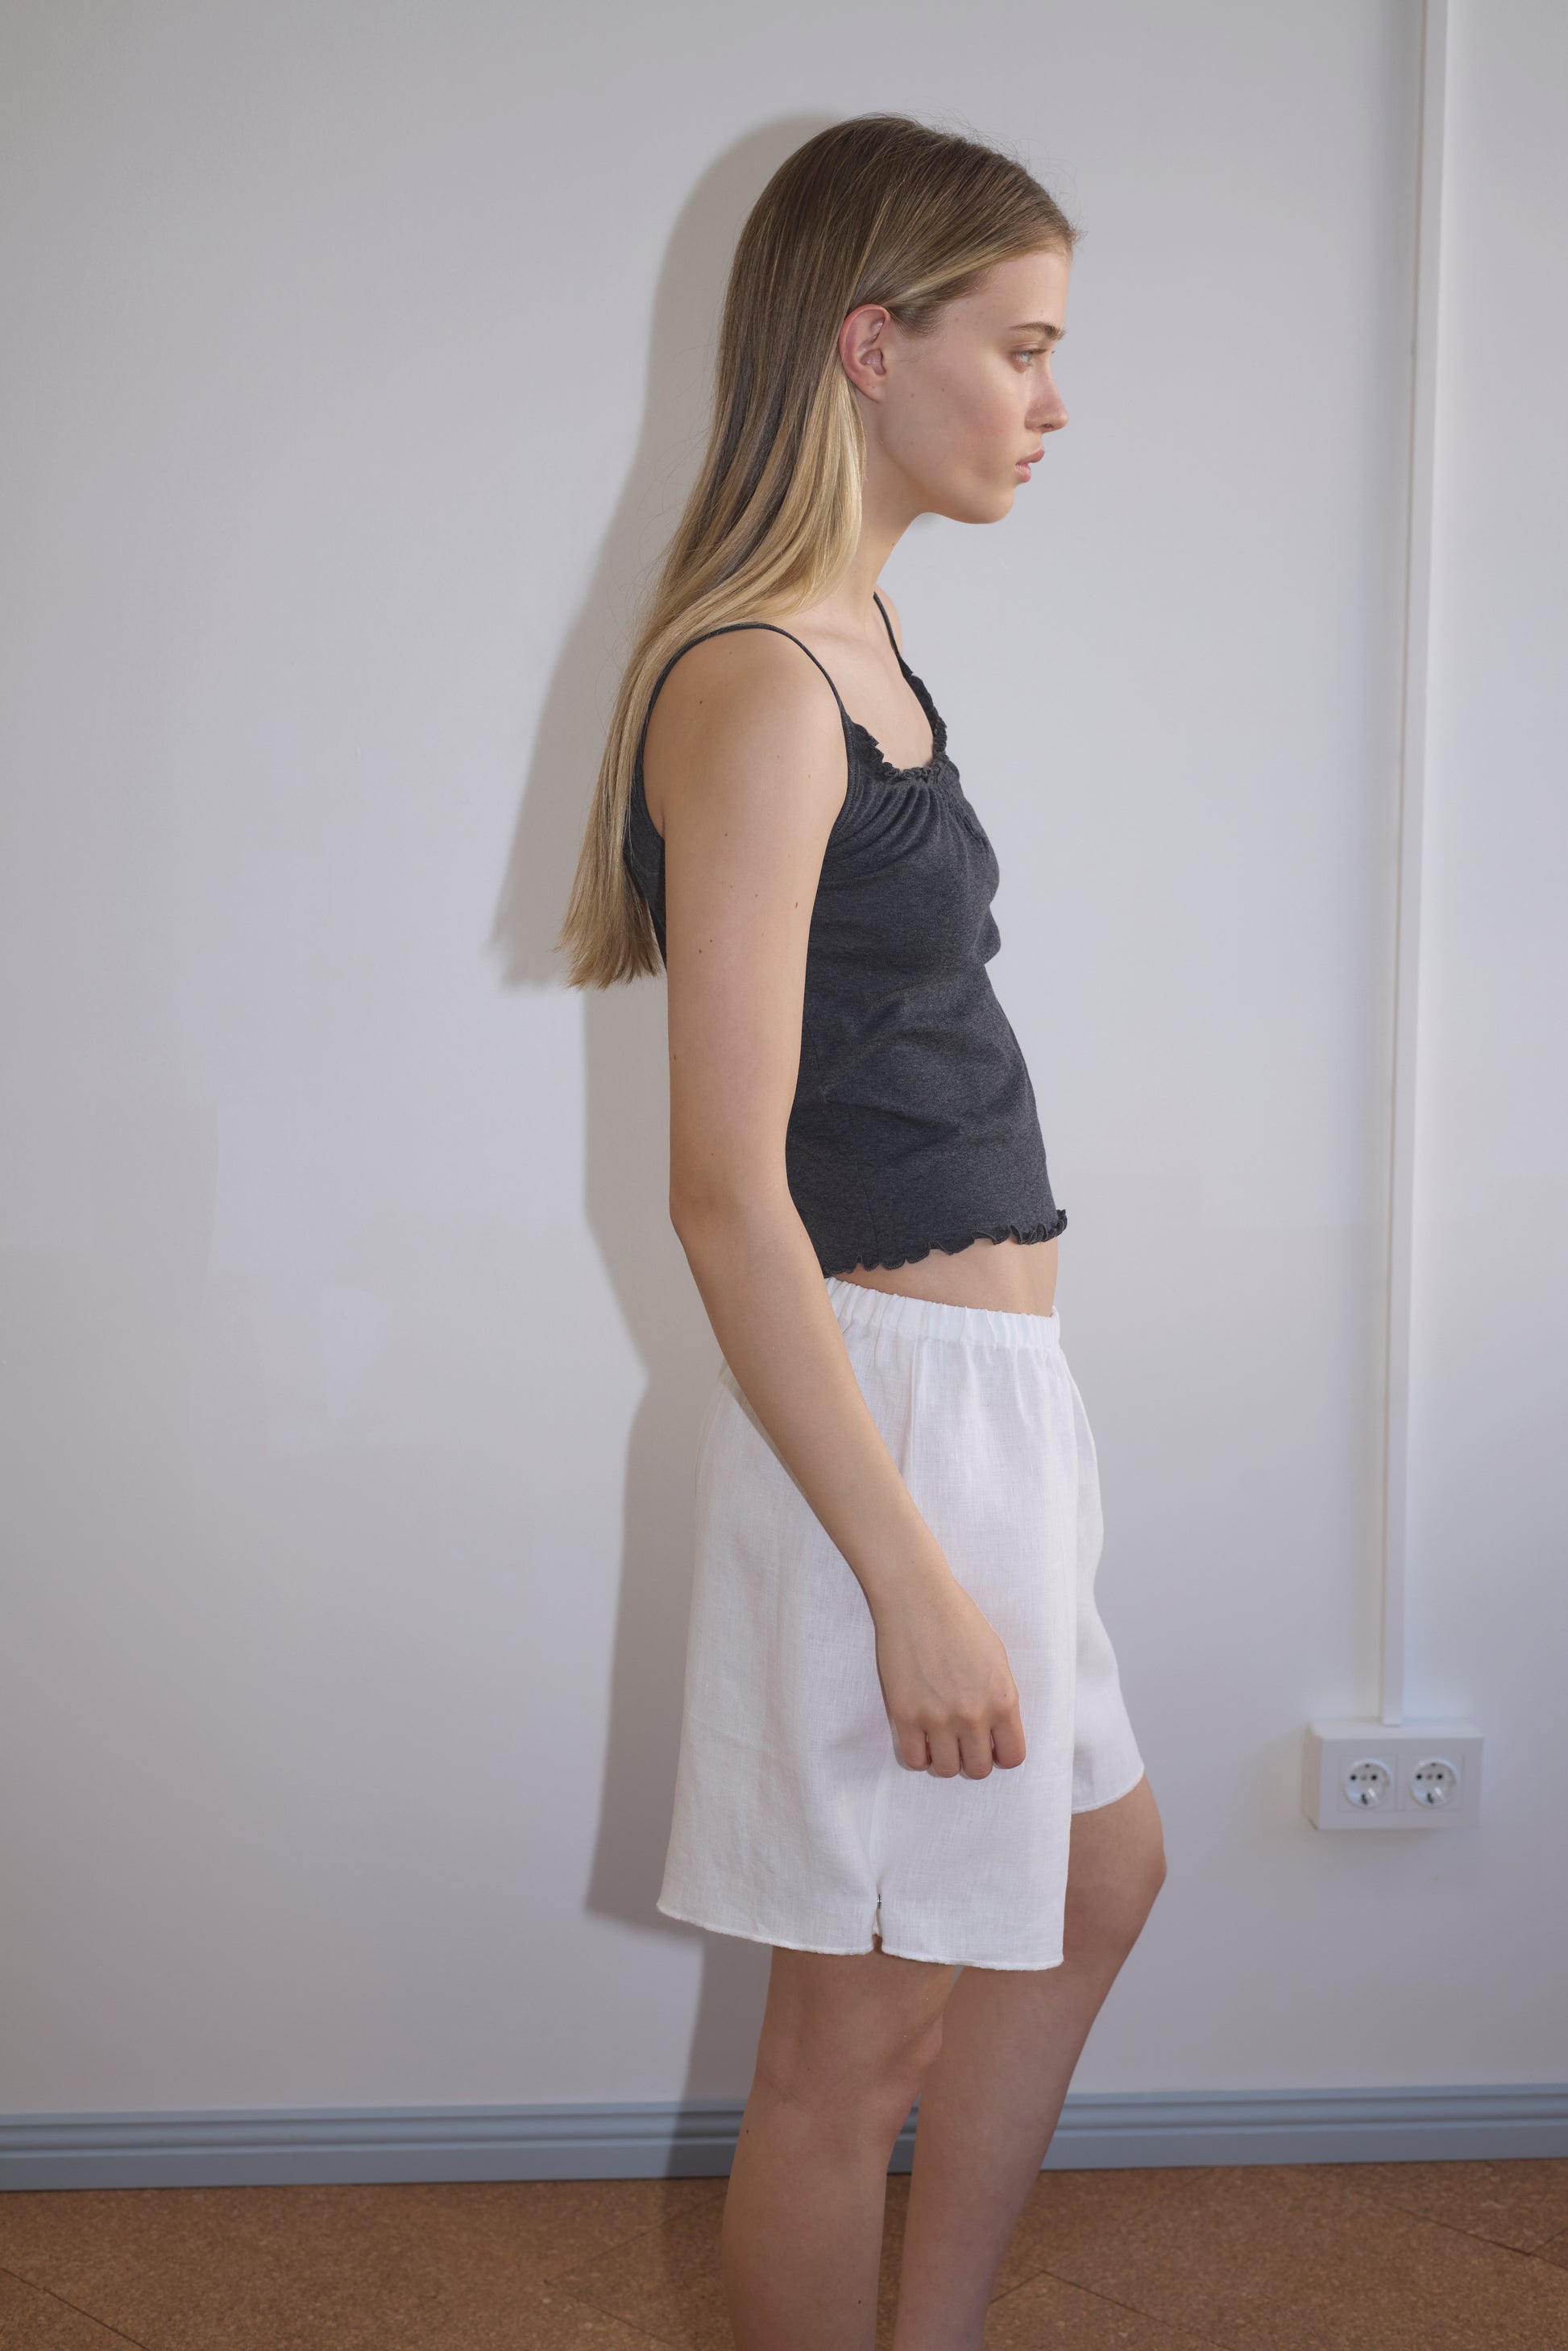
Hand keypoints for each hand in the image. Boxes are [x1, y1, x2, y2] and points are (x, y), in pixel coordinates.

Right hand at [871, 1564, 1026, 1777]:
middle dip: (972, 1758)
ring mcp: (938, 1718)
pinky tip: (919, 1736)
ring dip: (944, 1758)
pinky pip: (914, 1759)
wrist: (916, 1598)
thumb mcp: (997, 1658)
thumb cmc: (958, 1620)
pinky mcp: (905, 1715)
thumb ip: (1000, 1697)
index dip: (1001, 1754)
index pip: (1012, 1757)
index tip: (990, 1744)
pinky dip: (918, 1754)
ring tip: (939, 1738)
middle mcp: (974, 1715)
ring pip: (947, 1770)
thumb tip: (997, 1730)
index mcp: (1003, 1699)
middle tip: (962, 1740)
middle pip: (978, 1769)